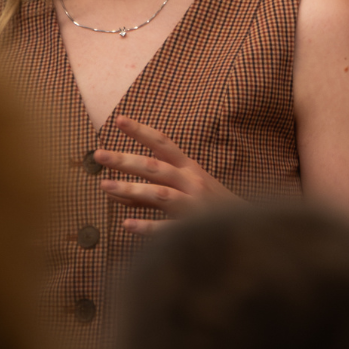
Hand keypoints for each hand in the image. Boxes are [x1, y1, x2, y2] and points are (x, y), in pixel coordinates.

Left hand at [95, 115, 239, 234]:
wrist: (249, 227)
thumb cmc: (212, 205)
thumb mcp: (187, 187)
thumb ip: (152, 187)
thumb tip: (115, 190)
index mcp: (190, 168)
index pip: (163, 143)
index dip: (141, 131)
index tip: (119, 119)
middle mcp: (192, 182)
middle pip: (154, 167)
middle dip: (125, 159)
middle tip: (99, 154)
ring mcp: (193, 206)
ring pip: (160, 194)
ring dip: (131, 189)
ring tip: (104, 185)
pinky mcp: (194, 229)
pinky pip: (168, 228)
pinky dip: (148, 227)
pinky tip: (126, 226)